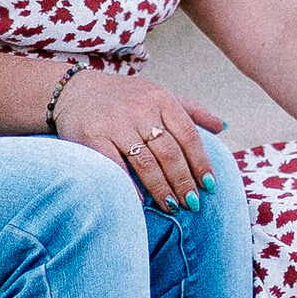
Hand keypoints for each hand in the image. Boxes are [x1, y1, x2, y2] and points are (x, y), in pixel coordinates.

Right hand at [52, 68, 224, 211]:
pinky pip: (116, 165)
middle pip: (170, 152)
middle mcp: (140, 109)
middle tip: (193, 203)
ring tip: (173, 206)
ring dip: (162, 189)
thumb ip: (191, 110)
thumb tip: (223, 126)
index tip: (209, 185)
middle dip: (184, 181)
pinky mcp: (93, 136)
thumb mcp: (158, 94)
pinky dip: (130, 184)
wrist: (73, 90)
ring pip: (146, 162)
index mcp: (160, 98)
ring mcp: (115, 123)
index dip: (201, 162)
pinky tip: (141, 201)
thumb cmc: (123, 97)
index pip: (188, 135)